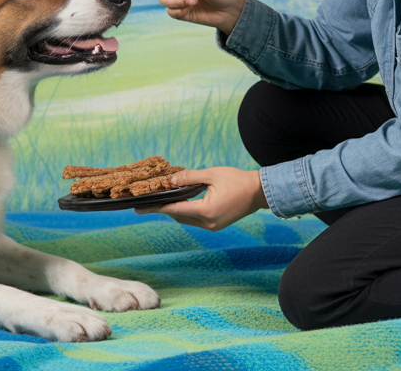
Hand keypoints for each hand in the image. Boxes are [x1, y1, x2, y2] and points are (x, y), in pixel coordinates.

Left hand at [135, 167, 267, 230]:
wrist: (259, 192)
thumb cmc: (237, 180)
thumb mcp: (211, 174)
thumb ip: (189, 177)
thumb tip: (170, 181)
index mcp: (206, 211)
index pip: (174, 209)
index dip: (156, 207)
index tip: (140, 208)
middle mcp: (208, 223)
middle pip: (178, 216)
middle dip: (163, 209)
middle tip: (147, 202)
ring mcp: (213, 226)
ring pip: (186, 220)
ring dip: (174, 210)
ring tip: (161, 201)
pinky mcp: (216, 225)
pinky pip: (195, 220)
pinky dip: (186, 212)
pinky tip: (180, 202)